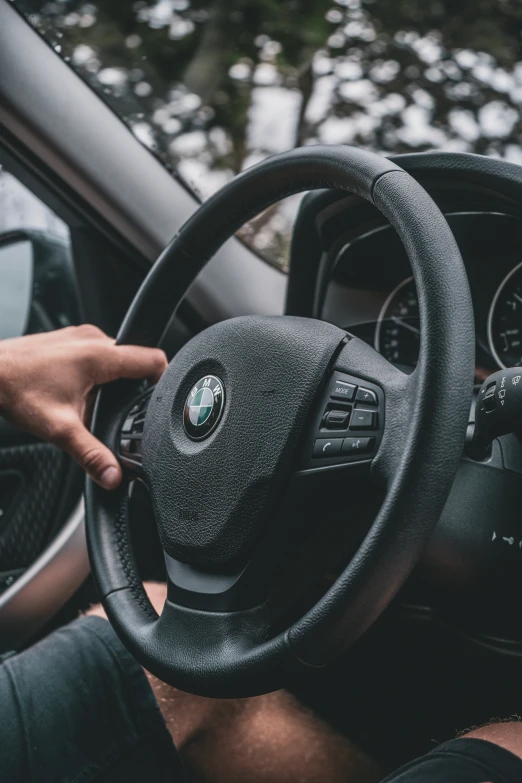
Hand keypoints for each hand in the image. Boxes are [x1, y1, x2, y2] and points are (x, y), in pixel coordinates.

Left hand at [0, 325, 166, 488]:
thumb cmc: (16, 391)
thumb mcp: (59, 429)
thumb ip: (91, 454)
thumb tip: (113, 475)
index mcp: (99, 356)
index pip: (153, 359)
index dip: (163, 380)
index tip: (157, 400)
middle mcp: (92, 339)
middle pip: (134, 360)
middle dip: (132, 386)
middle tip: (118, 410)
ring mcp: (78, 335)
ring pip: (114, 356)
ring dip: (112, 378)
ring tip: (93, 401)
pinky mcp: (67, 338)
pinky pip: (95, 352)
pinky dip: (94, 371)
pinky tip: (76, 390)